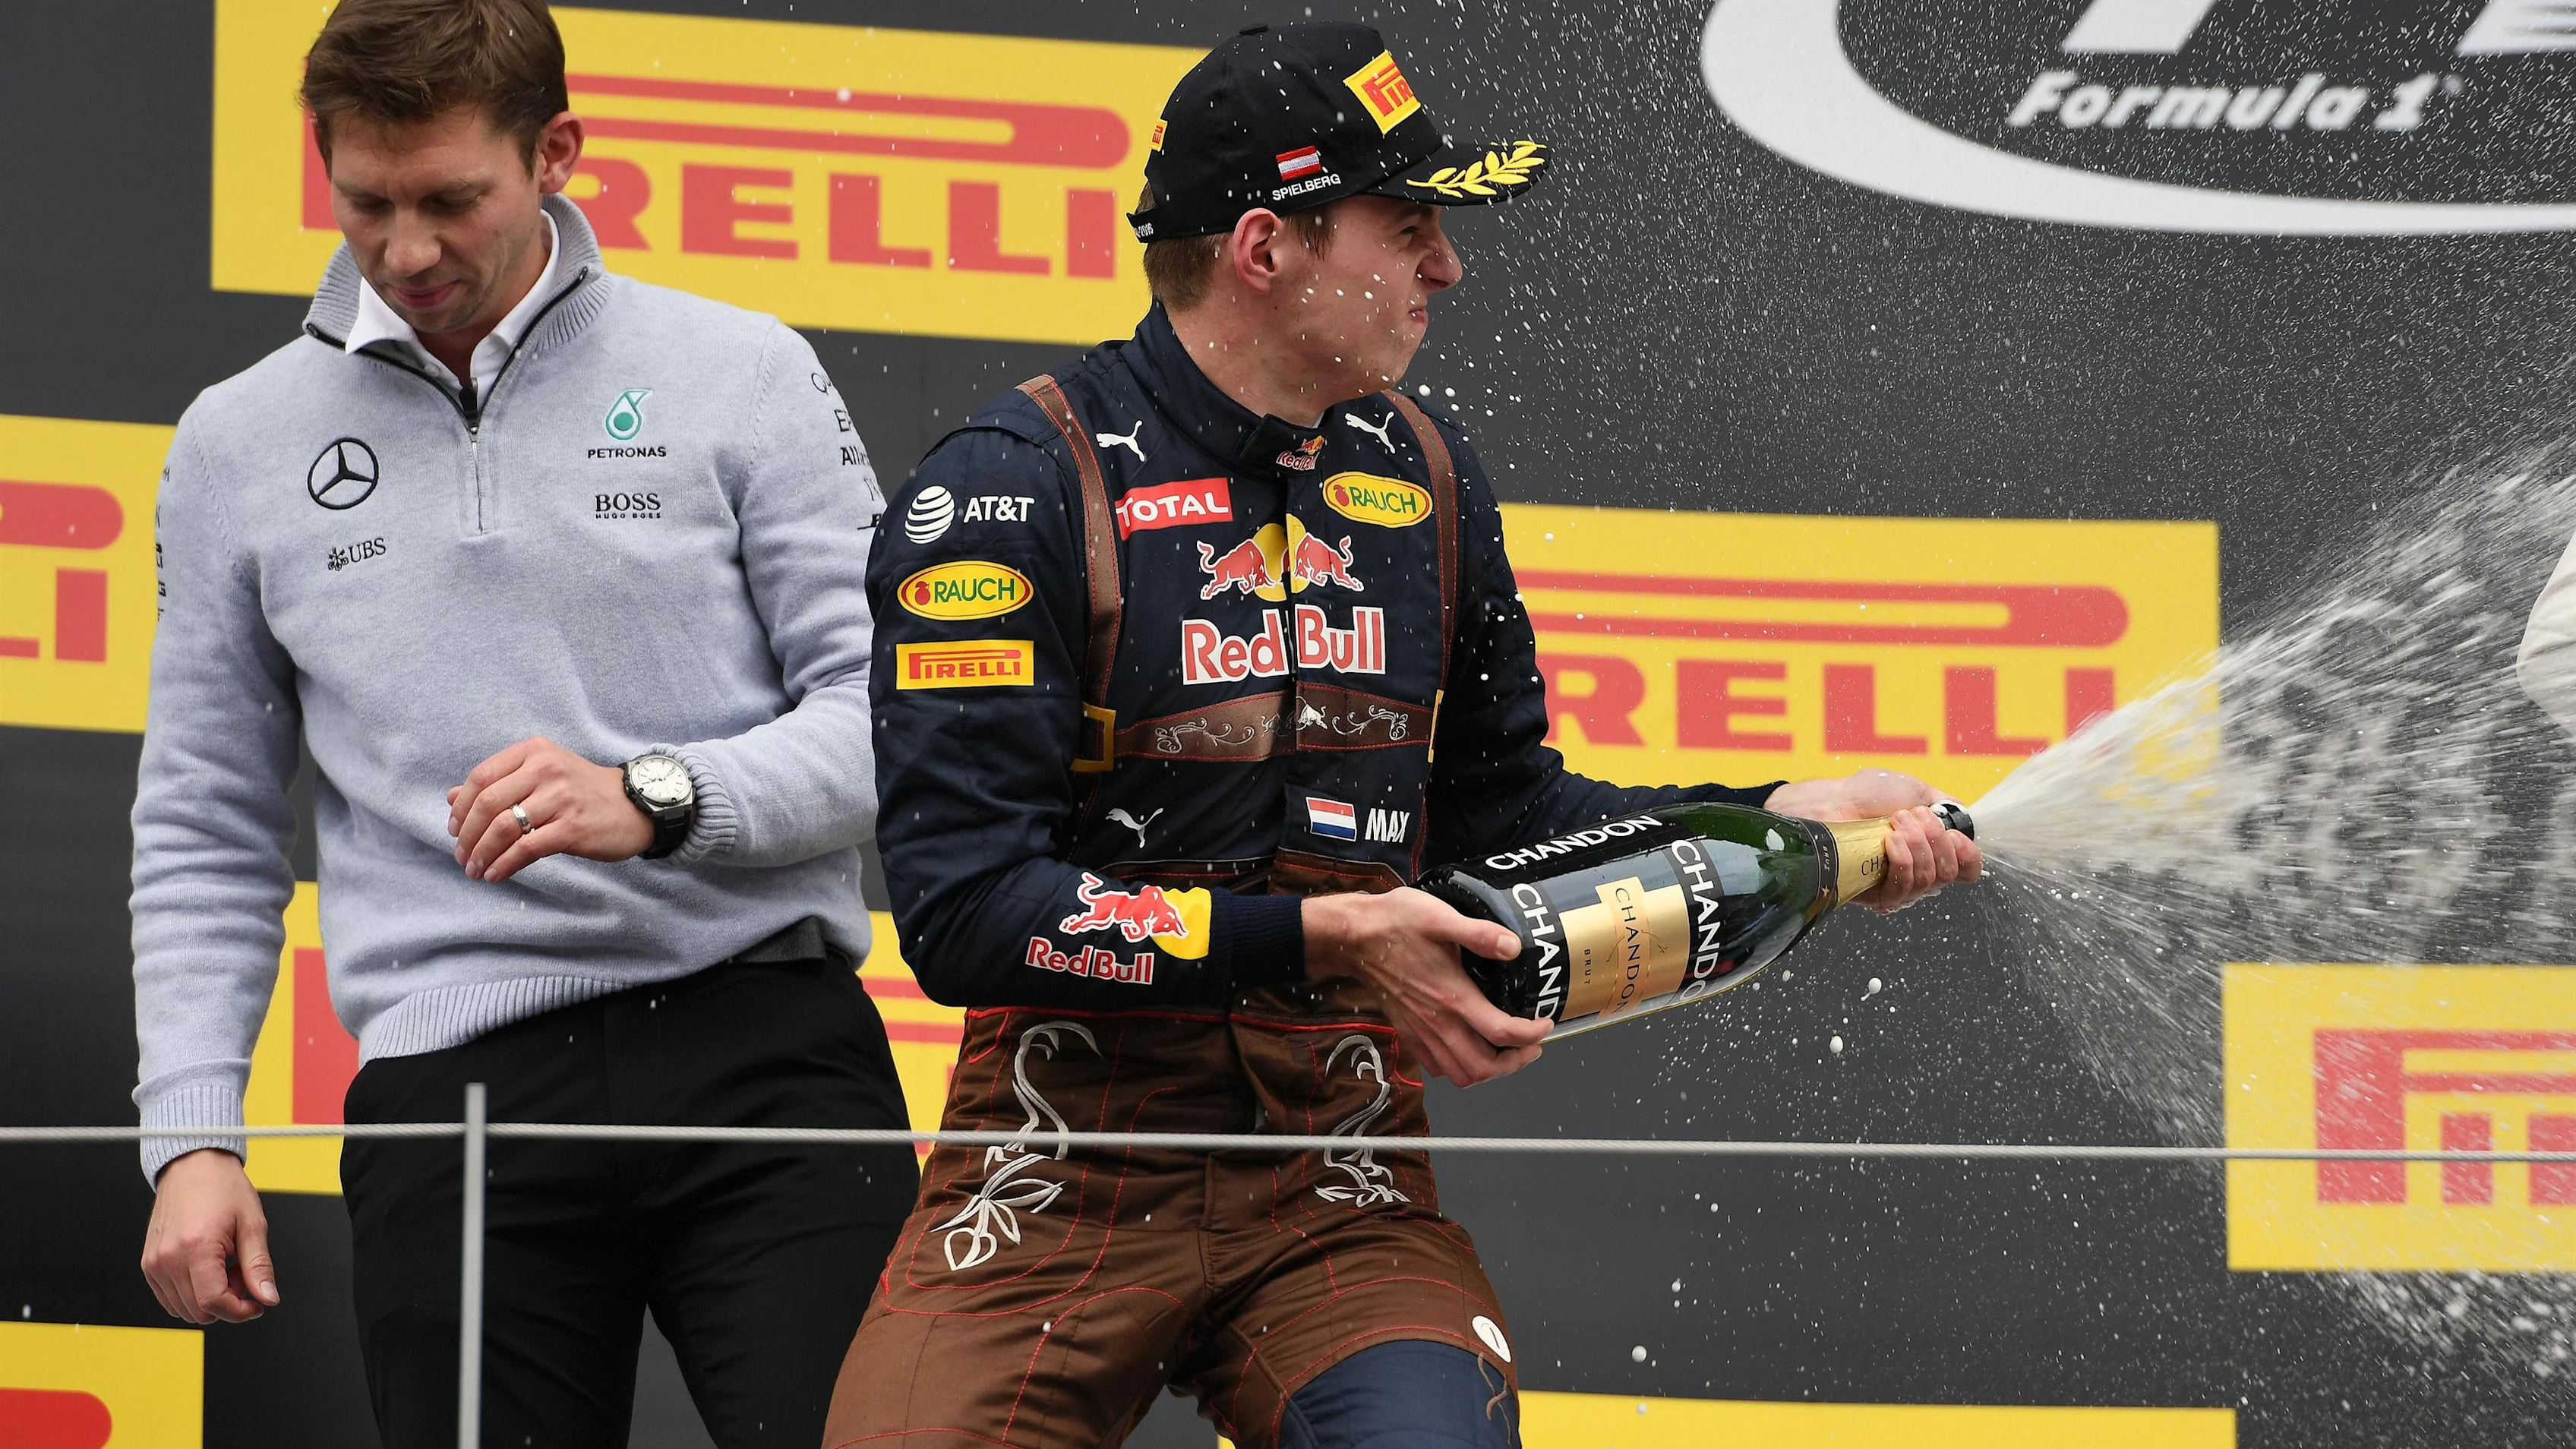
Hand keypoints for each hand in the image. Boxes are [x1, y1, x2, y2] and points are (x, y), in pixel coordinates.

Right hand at [140, 1149, 276, 1323]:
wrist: (193, 1166)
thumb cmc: (223, 1188)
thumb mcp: (252, 1224)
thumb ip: (259, 1266)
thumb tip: (268, 1298)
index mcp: (195, 1247)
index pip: (213, 1302)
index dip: (240, 1311)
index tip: (257, 1304)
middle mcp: (168, 1259)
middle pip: (198, 1311)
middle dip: (228, 1303)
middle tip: (242, 1274)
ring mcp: (154, 1263)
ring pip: (183, 1309)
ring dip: (209, 1300)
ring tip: (226, 1267)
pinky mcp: (148, 1264)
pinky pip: (169, 1298)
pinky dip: (192, 1294)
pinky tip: (208, 1268)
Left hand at [446, 737, 653, 882]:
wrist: (635, 806)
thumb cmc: (583, 791)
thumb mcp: (541, 776)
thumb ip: (498, 783)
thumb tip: (451, 798)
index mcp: (533, 752)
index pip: (481, 777)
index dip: (460, 808)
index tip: (454, 830)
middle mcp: (546, 769)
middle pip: (488, 803)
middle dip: (467, 836)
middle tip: (461, 856)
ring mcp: (561, 797)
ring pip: (504, 827)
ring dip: (482, 853)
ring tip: (475, 869)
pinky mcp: (573, 827)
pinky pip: (527, 848)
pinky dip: (504, 864)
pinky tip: (495, 874)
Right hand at [1301, 888, 1549, 1086]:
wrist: (1353, 938)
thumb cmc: (1395, 924)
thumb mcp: (1441, 918)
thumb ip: (1480, 934)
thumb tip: (1514, 946)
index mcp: (1452, 997)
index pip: (1502, 1033)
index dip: (1532, 1033)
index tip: (1545, 1021)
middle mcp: (1437, 1023)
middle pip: (1484, 1067)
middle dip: (1516, 1061)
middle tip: (1531, 1043)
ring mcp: (1421, 1032)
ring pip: (1461, 1074)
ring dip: (1490, 1070)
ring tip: (1506, 1050)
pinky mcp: (1408, 1033)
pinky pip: (1438, 1068)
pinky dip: (1460, 1067)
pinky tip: (1470, 1046)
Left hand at [1765, 768, 1982, 913]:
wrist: (1833, 802)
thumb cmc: (1868, 795)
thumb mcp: (1917, 791)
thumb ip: (1946, 807)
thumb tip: (1965, 820)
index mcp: (1933, 850)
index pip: (1967, 869)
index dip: (1968, 853)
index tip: (1953, 833)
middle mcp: (1920, 872)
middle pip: (1950, 873)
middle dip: (1935, 838)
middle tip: (1909, 817)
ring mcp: (1899, 886)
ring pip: (1930, 880)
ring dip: (1916, 844)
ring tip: (1894, 824)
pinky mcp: (1878, 897)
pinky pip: (1904, 889)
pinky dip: (1903, 861)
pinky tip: (1889, 842)